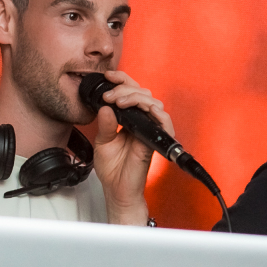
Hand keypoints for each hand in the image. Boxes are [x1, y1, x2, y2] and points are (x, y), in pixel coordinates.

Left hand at [89, 69, 174, 224]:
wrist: (118, 190)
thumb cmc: (113, 169)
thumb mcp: (102, 142)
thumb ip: (105, 124)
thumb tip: (106, 107)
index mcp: (129, 119)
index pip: (130, 93)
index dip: (122, 81)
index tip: (108, 76)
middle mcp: (141, 122)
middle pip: (142, 93)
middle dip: (125, 88)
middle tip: (109, 95)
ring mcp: (149, 129)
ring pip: (152, 102)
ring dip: (135, 97)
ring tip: (119, 102)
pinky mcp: (156, 139)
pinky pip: (163, 121)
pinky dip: (154, 111)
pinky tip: (139, 109)